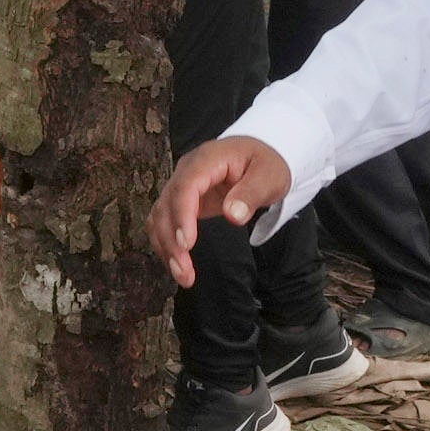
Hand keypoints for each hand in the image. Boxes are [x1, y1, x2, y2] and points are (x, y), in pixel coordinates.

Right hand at [151, 137, 291, 283]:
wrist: (260, 154)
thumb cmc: (266, 163)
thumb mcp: (269, 176)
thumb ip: (252, 193)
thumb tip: (233, 215)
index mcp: (207, 160)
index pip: (185, 187)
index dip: (182, 216)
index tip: (187, 245)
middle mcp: (186, 170)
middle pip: (167, 205)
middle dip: (171, 241)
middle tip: (185, 272)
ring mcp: (180, 185)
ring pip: (160, 216)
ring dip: (165, 247)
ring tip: (183, 276)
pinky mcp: (181, 200)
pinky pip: (164, 221)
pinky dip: (166, 243)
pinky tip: (177, 264)